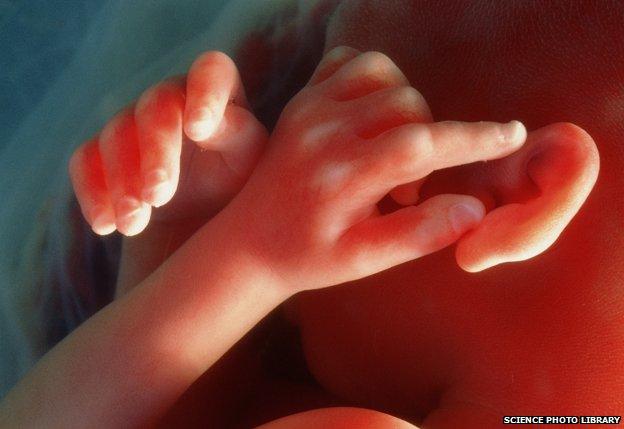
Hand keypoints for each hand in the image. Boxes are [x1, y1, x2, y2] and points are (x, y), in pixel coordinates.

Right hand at [69, 51, 266, 235]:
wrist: (204, 223)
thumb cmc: (240, 186)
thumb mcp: (251, 164)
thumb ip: (238, 135)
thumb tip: (208, 123)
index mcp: (219, 94)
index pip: (212, 71)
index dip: (204, 92)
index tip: (199, 129)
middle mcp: (173, 100)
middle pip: (156, 106)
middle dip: (155, 151)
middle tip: (159, 195)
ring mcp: (135, 123)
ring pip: (116, 134)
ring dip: (122, 181)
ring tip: (135, 223)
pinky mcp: (104, 155)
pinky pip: (85, 162)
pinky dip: (93, 193)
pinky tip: (106, 226)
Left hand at [220, 46, 527, 291]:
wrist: (250, 241)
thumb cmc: (309, 257)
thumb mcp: (364, 261)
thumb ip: (418, 234)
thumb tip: (475, 209)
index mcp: (340, 178)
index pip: (420, 144)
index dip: (473, 138)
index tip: (511, 135)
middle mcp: (324, 133)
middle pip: (407, 103)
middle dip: (431, 135)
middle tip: (409, 185)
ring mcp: (308, 109)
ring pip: (383, 74)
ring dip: (405, 105)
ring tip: (392, 150)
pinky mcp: (301, 99)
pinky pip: (348, 62)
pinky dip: (374, 79)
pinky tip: (371, 117)